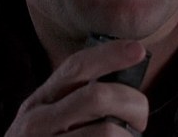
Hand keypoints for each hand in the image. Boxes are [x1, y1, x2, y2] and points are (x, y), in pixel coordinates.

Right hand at [5, 39, 148, 135]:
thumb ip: (75, 102)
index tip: (138, 50)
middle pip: (98, 97)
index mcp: (40, 102)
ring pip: (108, 131)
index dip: (109, 55)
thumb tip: (123, 87)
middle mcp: (37, 122)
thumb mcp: (48, 122)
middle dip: (133, 104)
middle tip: (139, 120)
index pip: (76, 67)